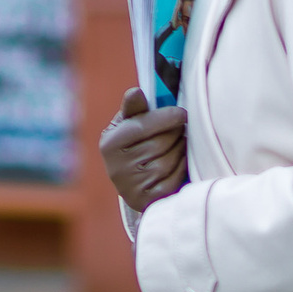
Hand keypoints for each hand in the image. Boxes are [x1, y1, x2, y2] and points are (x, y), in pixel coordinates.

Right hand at [101, 87, 188, 212]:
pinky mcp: (147, 200)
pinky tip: (179, 160)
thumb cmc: (133, 145)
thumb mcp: (127, 125)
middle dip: (176, 132)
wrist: (132, 184)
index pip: (143, 125)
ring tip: (179, 143)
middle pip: (161, 142)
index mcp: (110, 143)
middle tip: (180, 128)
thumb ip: (134, 108)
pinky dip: (182, 167)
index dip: (167, 117)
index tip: (182, 113)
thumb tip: (136, 91)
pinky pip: (175, 178)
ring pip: (170, 159)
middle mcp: (118, 167)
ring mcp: (132, 186)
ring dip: (181, 148)